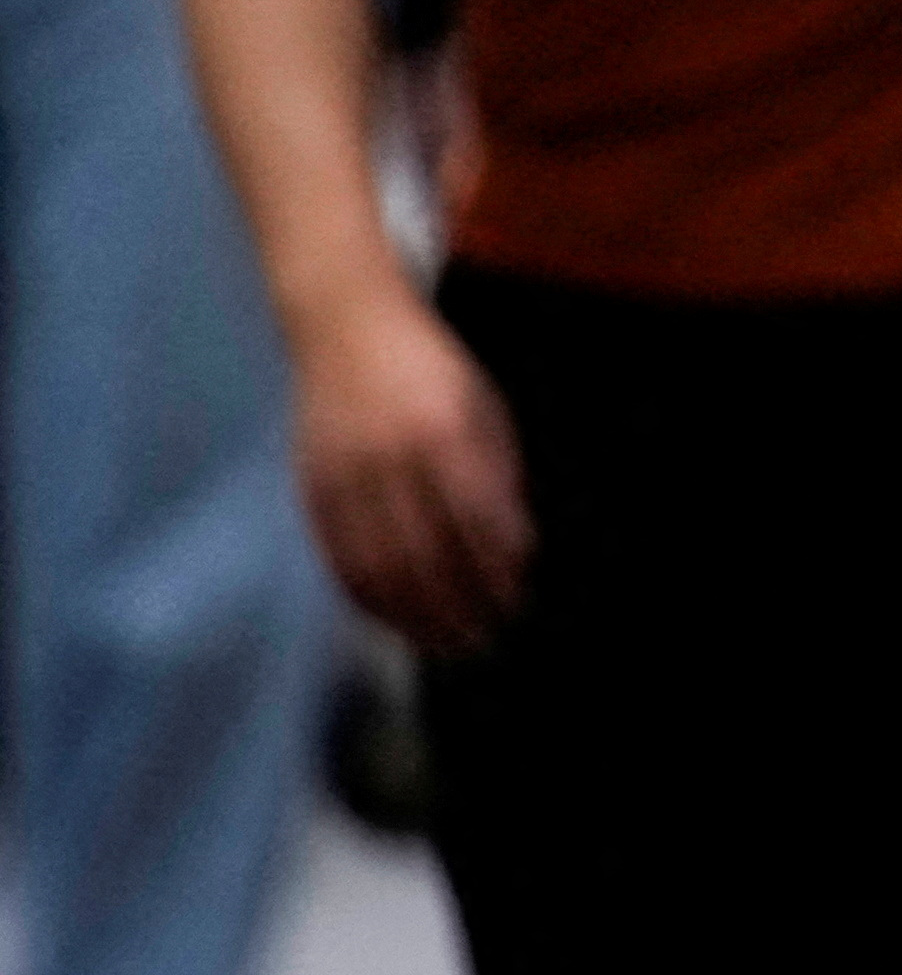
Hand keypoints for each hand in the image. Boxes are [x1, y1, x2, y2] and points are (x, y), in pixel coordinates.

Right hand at [291, 288, 530, 654]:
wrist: (347, 329)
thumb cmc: (433, 368)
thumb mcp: (485, 406)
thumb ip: (499, 475)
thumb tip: (514, 550)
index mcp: (445, 433)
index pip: (476, 521)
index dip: (496, 569)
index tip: (516, 600)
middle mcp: (392, 460)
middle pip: (426, 556)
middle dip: (457, 607)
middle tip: (484, 640)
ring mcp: (345, 478)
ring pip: (378, 568)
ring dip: (412, 617)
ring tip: (443, 644)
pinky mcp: (311, 491)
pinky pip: (338, 559)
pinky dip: (367, 599)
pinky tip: (391, 619)